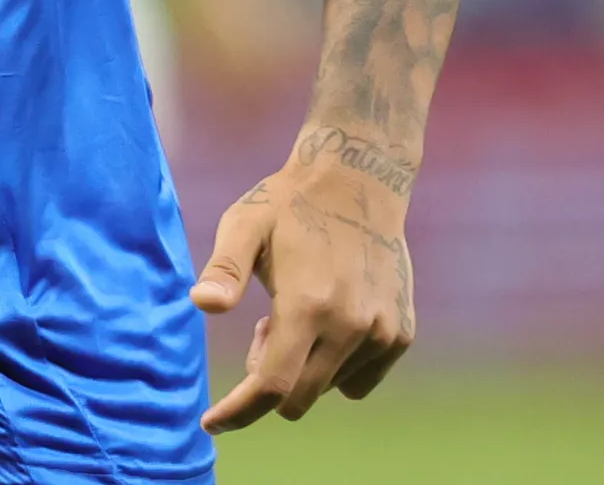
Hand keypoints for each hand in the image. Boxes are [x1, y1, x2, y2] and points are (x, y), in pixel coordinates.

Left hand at [189, 127, 417, 431]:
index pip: (273, 387)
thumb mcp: (244, 225)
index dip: (240, 411)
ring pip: (330, 387)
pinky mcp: (401, 333)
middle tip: (265, 326)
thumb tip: (201, 304)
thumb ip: (224, 269)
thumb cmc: (289, 203)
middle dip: (271, 378)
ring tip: (301, 308)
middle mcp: (351, 326)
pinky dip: (338, 364)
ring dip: (306, 365)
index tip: (212, 422)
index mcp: (308, 305)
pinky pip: (361, 379)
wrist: (360, 181)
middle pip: (299, 398)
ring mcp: (382, 333)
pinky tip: (331, 318)